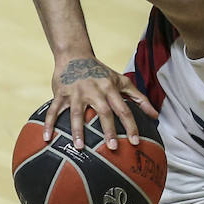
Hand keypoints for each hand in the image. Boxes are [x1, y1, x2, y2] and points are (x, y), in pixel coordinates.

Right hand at [44, 57, 158, 150]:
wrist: (75, 55)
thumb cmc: (101, 72)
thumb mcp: (122, 81)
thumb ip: (139, 98)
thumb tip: (155, 116)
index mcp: (110, 88)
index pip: (124, 109)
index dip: (130, 125)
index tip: (135, 142)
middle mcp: (94, 90)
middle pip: (103, 112)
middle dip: (108, 130)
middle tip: (113, 148)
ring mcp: (76, 93)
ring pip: (77, 113)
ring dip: (77, 130)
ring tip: (79, 147)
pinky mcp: (61, 94)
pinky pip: (54, 110)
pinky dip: (49, 124)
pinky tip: (47, 139)